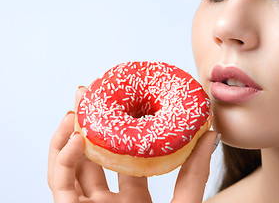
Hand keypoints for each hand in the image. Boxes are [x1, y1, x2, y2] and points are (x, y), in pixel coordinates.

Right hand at [48, 87, 218, 202]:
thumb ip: (195, 174)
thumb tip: (211, 133)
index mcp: (134, 197)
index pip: (125, 158)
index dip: (121, 129)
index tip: (123, 101)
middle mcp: (108, 201)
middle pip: (93, 157)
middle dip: (89, 124)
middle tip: (89, 94)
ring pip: (70, 167)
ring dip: (69, 136)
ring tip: (77, 109)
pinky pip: (60, 186)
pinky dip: (63, 160)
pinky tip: (76, 137)